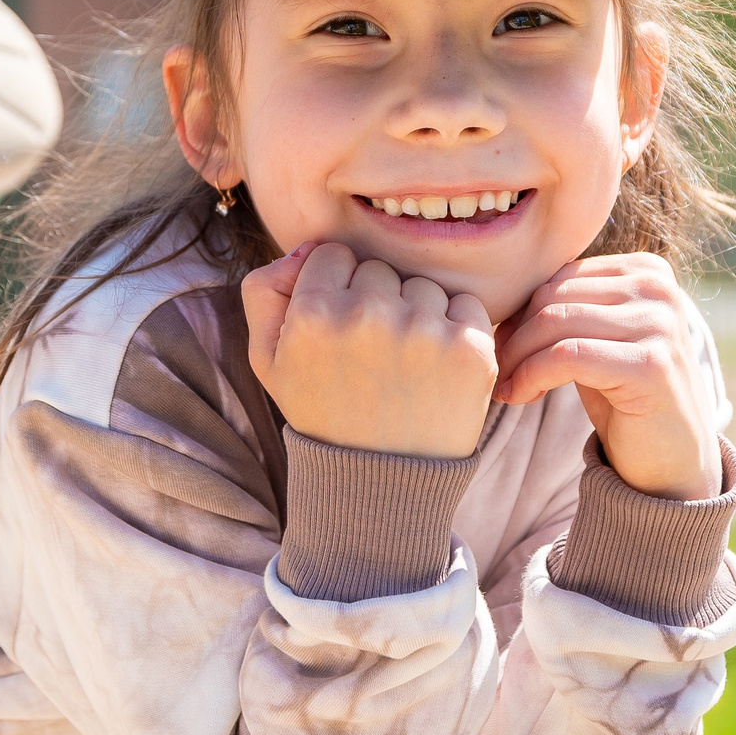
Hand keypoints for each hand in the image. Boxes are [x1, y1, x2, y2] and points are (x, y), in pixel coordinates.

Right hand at [241, 243, 498, 459]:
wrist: (379, 485)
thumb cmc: (322, 415)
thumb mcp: (268, 361)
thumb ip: (265, 291)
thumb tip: (307, 249)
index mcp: (313, 313)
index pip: (332, 255)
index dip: (334, 290)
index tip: (338, 332)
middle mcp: (368, 315)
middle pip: (379, 269)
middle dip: (375, 302)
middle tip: (370, 357)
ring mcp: (424, 331)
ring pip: (422, 285)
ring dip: (417, 316)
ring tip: (403, 367)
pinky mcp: (470, 350)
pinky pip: (465, 304)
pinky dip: (456, 329)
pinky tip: (436, 367)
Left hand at [494, 254, 723, 500]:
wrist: (674, 461)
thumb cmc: (628, 399)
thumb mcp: (599, 341)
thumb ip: (569, 309)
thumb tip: (503, 304)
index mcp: (648, 272)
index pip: (562, 276)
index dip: (521, 313)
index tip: (502, 348)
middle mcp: (658, 289)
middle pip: (554, 297)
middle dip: (515, 336)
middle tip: (498, 371)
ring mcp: (658, 325)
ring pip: (555, 323)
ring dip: (517, 359)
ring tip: (507, 387)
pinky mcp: (649, 364)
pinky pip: (566, 356)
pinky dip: (531, 375)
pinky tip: (521, 396)